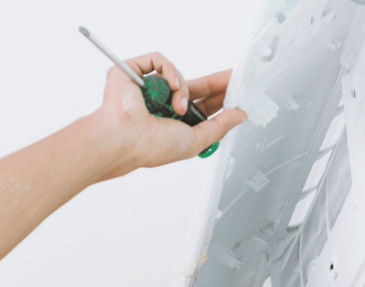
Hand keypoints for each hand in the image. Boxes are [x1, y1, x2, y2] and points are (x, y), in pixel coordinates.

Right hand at [98, 51, 246, 170]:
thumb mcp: (196, 140)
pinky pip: (159, 61)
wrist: (125, 137)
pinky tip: (168, 86)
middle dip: (214, 83)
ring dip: (183, 90)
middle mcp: (161, 105)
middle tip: (232, 77)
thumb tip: (239, 115)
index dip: (220, 98)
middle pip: (194, 87)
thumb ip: (220, 126)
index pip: (202, 106)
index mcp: (173, 124)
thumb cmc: (152, 146)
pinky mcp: (134, 72)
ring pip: (177, 76)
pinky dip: (168, 71)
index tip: (236, 90)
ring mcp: (147, 88)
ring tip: (177, 106)